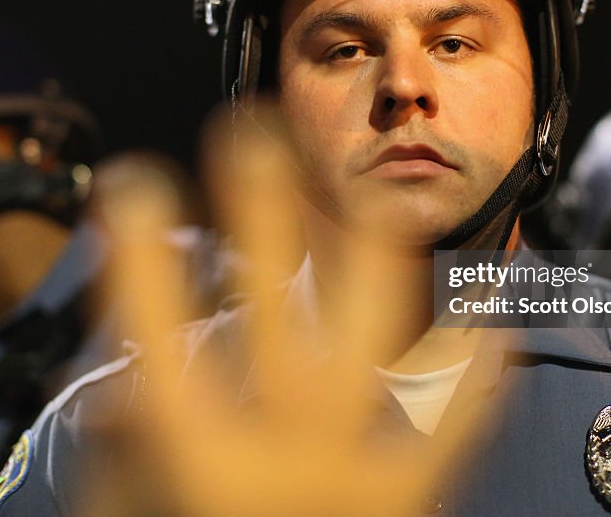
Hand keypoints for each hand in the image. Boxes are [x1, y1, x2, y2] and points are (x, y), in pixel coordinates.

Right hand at [88, 107, 490, 515]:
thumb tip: (126, 375)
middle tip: (254, 132)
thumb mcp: (123, 514)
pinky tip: (488, 322)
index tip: (132, 181)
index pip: (148, 324)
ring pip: (371, 342)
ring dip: (372, 261)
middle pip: (271, 307)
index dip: (136, 243)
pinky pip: (450, 427)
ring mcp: (347, 472)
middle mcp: (273, 452)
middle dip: (262, 208)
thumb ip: (122, 445)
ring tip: (374, 196)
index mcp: (189, 456)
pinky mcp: (403, 502)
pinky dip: (469, 375)